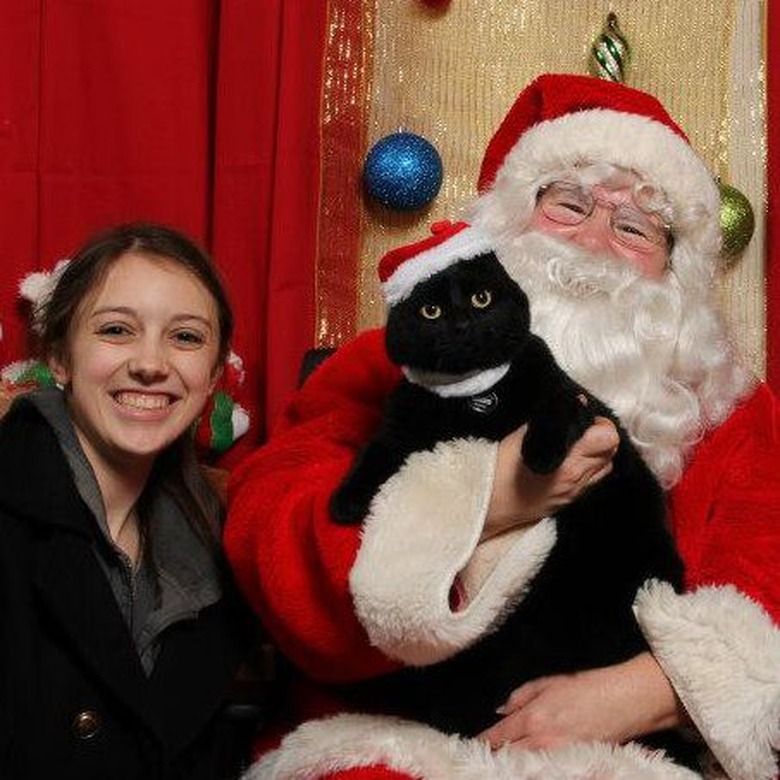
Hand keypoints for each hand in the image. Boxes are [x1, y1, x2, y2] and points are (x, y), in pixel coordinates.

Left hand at [478, 652, 685, 750]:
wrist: (626, 700)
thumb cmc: (587, 686)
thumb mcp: (548, 682)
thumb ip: (520, 697)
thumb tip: (500, 712)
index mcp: (533, 717)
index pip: (498, 736)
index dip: (483, 742)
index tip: (472, 746)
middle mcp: (542, 741)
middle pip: (508, 757)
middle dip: (495, 757)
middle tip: (481, 759)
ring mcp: (558, 756)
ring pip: (525, 767)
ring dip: (512, 765)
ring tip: (501, 764)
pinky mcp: (574, 765)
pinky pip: (546, 771)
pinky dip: (533, 770)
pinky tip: (527, 767)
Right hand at [483, 416, 618, 538]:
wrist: (488, 504)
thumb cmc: (498, 470)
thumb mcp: (519, 437)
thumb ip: (549, 420)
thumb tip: (571, 404)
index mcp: (567, 462)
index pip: (606, 439)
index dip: (600, 424)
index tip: (585, 418)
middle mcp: (576, 479)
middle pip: (611, 453)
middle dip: (602, 436)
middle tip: (584, 428)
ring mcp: (574, 492)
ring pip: (605, 468)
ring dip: (599, 453)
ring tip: (580, 445)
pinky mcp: (568, 500)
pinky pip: (592, 481)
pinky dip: (590, 467)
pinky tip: (572, 460)